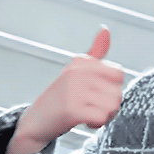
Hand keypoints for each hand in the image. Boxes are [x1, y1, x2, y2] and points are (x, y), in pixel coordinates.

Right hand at [7, 26, 124, 153]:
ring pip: (112, 107)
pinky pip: (101, 118)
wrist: (35, 121)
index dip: (112, 88)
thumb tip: (105, 28)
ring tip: (86, 113)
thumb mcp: (77, 70)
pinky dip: (95, 124)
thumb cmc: (61, 96)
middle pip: (117, 92)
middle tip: (91, 107)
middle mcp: (77, 72)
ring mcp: (74, 90)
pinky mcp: (71, 110)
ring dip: (103, 116)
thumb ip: (95, 53)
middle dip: (109, 105)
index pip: (118, 74)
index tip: (97, 93)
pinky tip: (83, 121)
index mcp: (81, 61)